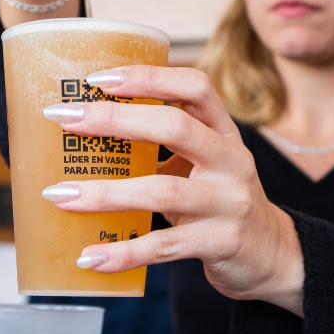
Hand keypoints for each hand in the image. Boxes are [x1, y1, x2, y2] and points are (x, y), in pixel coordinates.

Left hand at [41, 65, 305, 314]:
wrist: (272, 255)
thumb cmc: (220, 200)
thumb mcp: (204, 163)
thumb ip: (162, 145)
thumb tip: (85, 130)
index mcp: (224, 132)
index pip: (195, 86)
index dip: (149, 77)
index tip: (100, 77)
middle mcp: (232, 160)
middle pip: (175, 127)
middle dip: (115, 119)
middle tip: (64, 119)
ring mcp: (229, 203)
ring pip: (163, 191)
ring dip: (105, 193)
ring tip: (60, 195)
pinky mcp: (221, 243)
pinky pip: (164, 246)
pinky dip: (123, 252)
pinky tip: (90, 257)